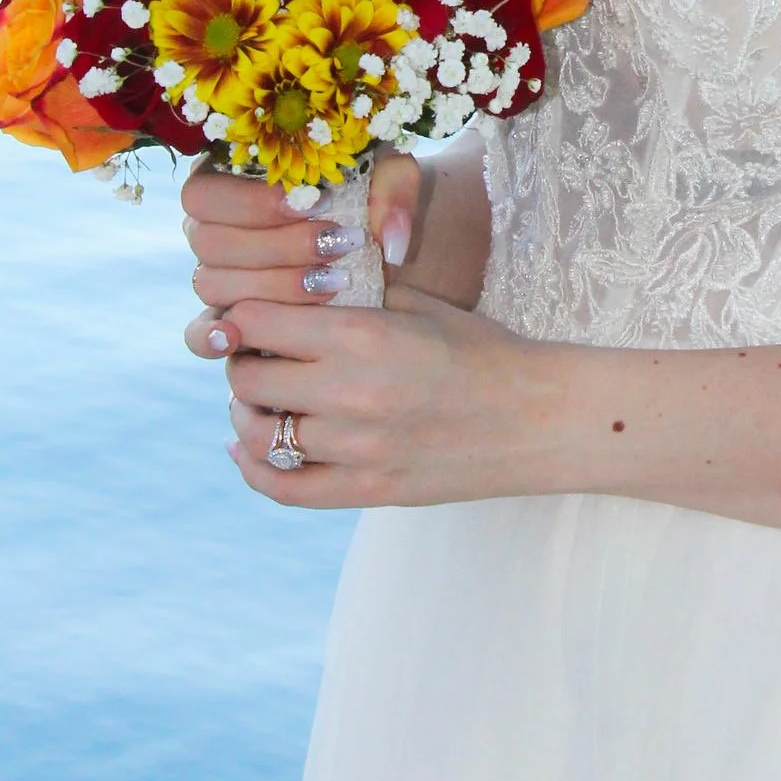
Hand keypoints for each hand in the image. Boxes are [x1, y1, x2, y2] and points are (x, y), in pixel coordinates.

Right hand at [181, 151, 422, 339]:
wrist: (385, 239)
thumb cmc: (375, 195)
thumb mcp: (392, 175)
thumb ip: (395, 188)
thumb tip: (390, 238)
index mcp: (228, 178)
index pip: (207, 192)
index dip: (253, 202)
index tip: (314, 204)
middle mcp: (211, 226)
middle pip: (211, 242)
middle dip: (278, 247)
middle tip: (337, 246)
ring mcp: (217, 273)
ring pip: (214, 284)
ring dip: (274, 287)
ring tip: (334, 283)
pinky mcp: (231, 316)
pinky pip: (202, 332)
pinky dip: (212, 337)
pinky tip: (236, 338)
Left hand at [204, 284, 569, 508]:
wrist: (537, 417)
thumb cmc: (480, 349)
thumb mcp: (419, 303)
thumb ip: (353, 295)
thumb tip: (290, 288)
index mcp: (363, 335)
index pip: (258, 322)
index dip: (243, 315)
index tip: (248, 315)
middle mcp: (351, 393)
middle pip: (248, 380)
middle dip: (244, 362)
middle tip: (256, 354)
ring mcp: (357, 450)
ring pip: (258, 436)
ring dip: (247, 413)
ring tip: (260, 399)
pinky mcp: (367, 491)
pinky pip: (283, 488)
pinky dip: (253, 468)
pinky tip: (248, 448)